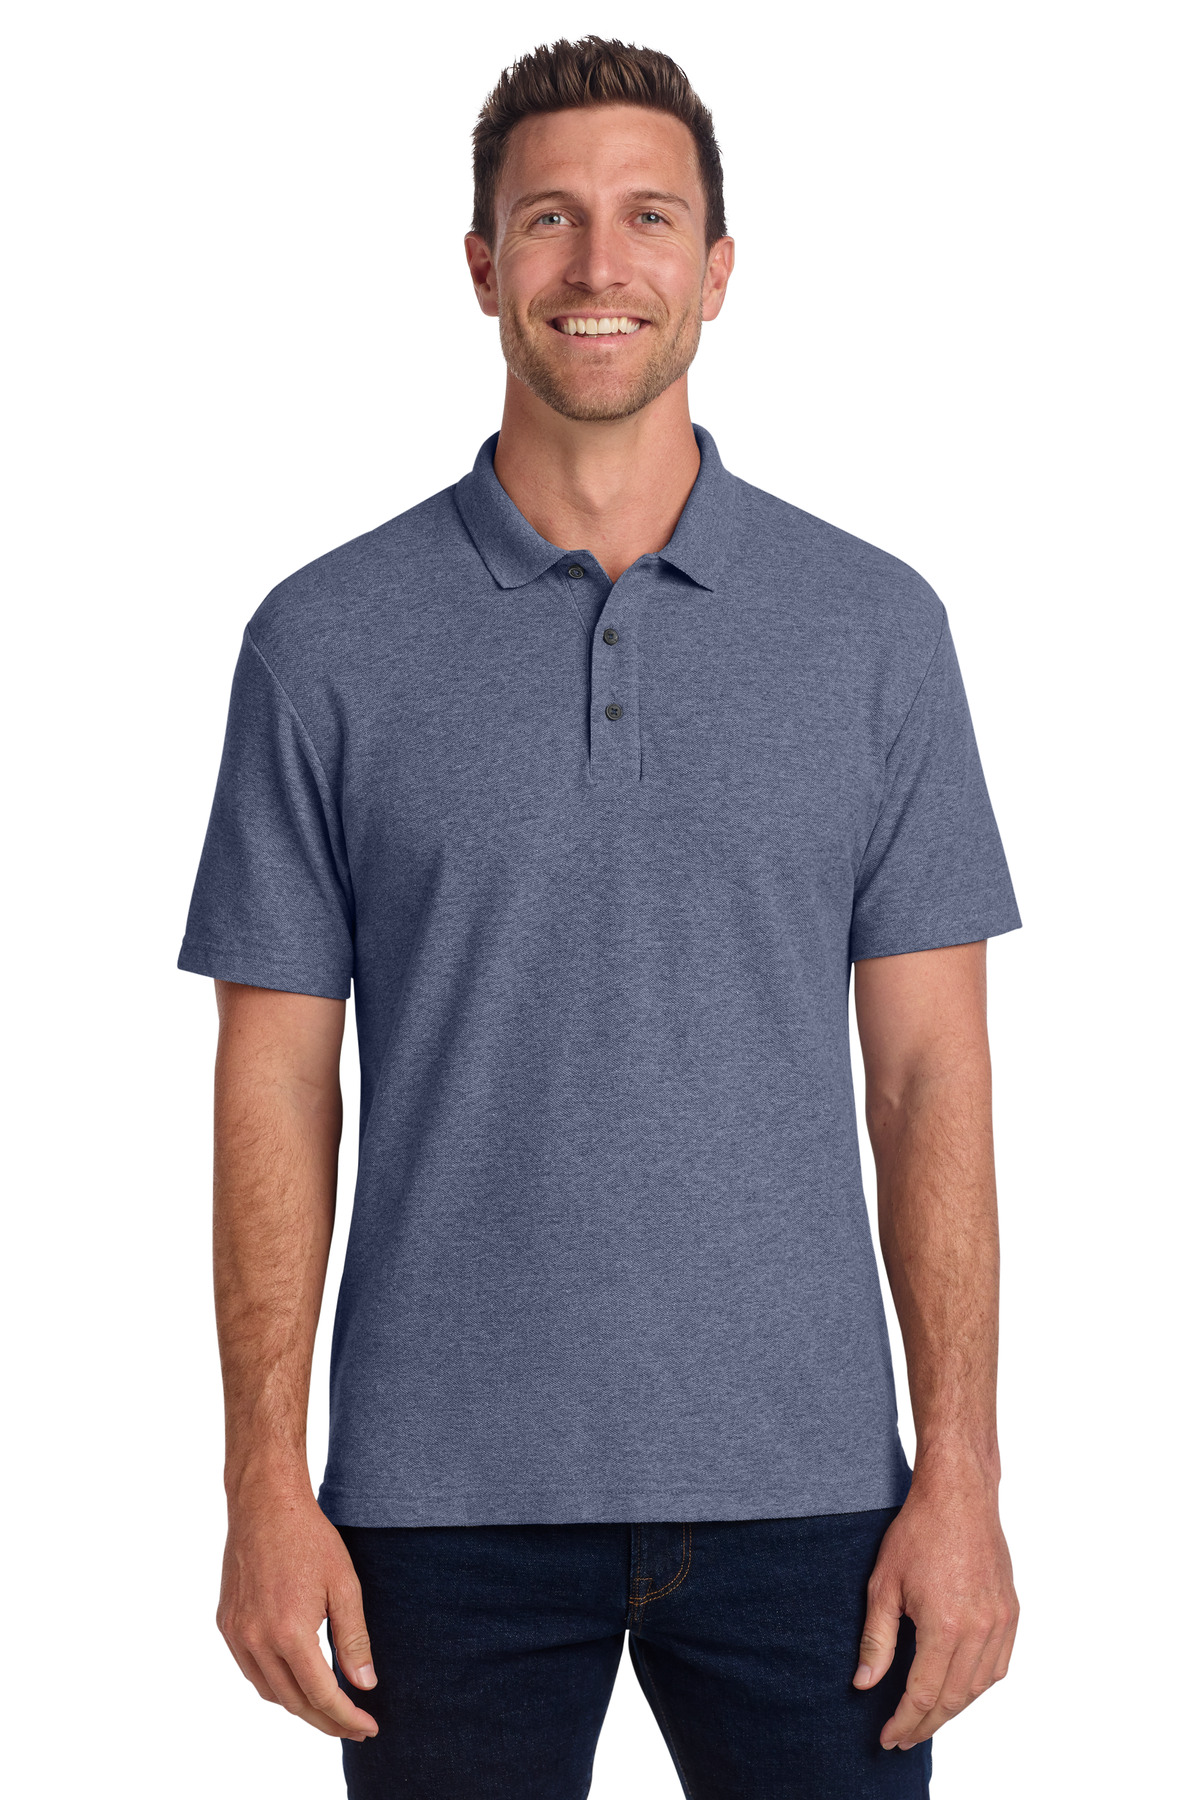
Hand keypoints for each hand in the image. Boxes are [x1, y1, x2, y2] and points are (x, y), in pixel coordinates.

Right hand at [218, 1483, 379, 1740]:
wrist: (265, 1503)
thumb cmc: (310, 1539)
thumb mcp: (345, 1586)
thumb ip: (353, 1640)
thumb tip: (364, 1685)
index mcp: (289, 1633)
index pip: (321, 1694)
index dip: (346, 1717)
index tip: (369, 1727)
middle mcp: (256, 1640)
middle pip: (294, 1702)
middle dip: (326, 1720)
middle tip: (354, 1725)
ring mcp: (235, 1633)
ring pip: (269, 1691)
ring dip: (299, 1705)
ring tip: (329, 1706)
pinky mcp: (225, 1624)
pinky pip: (250, 1670)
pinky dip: (274, 1683)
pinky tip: (296, 1678)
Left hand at [853, 1467, 1017, 1750]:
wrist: (959, 1495)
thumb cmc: (917, 1532)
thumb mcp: (884, 1584)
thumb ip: (876, 1640)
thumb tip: (864, 1684)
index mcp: (945, 1625)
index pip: (924, 1694)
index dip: (904, 1721)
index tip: (887, 1738)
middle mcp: (979, 1630)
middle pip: (953, 1698)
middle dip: (926, 1724)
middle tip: (903, 1738)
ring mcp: (1001, 1622)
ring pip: (979, 1687)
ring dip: (953, 1709)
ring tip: (926, 1718)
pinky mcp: (1011, 1613)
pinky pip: (998, 1666)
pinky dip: (978, 1686)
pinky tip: (958, 1689)